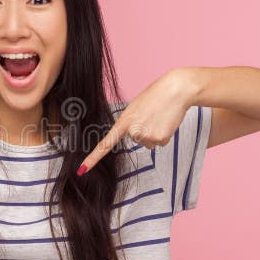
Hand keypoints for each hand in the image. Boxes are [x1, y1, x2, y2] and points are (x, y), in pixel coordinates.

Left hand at [77, 69, 191, 175]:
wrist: (176, 90)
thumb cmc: (156, 96)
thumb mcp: (136, 107)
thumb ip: (131, 122)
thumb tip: (137, 136)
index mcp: (123, 121)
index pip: (106, 143)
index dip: (93, 158)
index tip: (82, 170)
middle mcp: (132, 131)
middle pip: (136, 140)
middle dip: (144, 129)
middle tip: (152, 114)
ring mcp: (145, 136)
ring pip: (148, 142)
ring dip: (154, 131)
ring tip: (159, 116)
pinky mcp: (159, 139)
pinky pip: (159, 142)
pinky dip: (164, 134)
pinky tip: (166, 121)